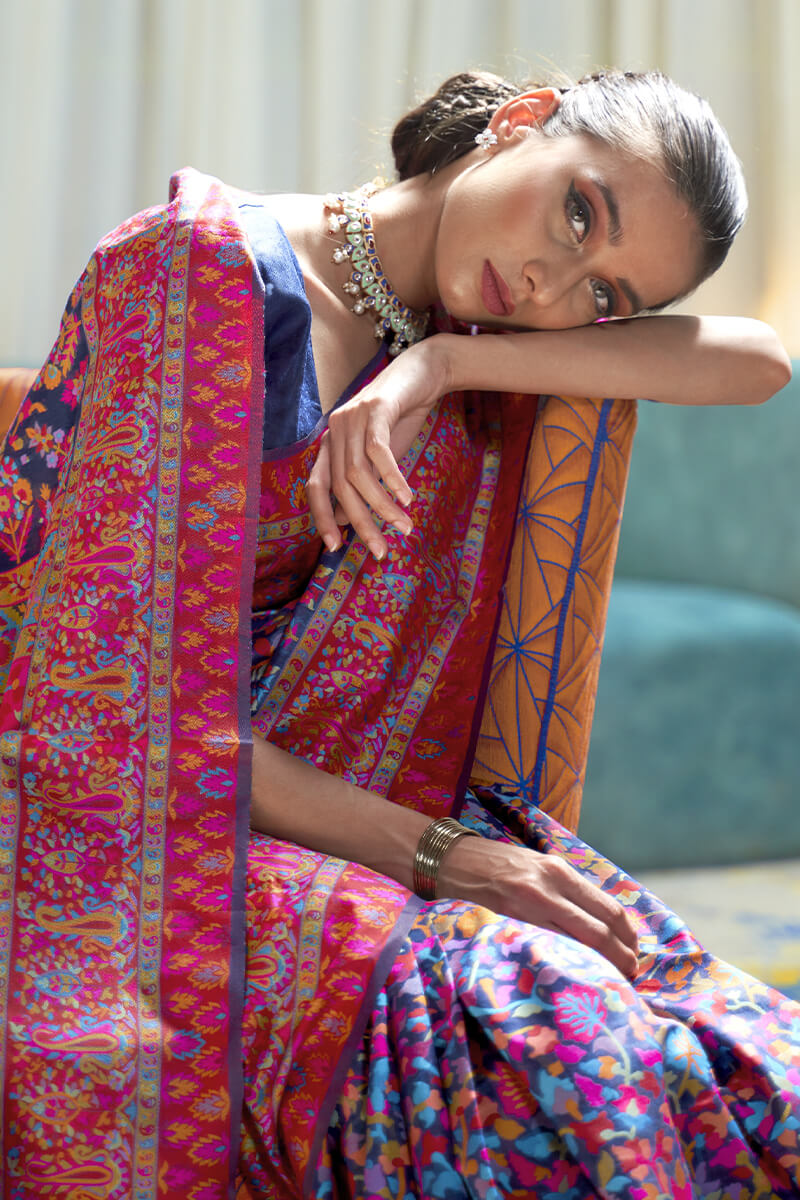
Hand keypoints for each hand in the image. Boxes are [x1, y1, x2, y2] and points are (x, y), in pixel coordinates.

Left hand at [306, 337, 450, 558]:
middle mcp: (335, 430)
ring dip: (382, 506)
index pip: (316, 487)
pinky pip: (378, 451)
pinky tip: (407, 497)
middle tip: (381, 550)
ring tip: (404, 526)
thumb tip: (344, 520)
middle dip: (361, 523)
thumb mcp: (378, 459)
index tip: (335, 547)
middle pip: (340, 487)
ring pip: (359, 473)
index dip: (322, 518)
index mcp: (331, 444)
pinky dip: (392, 478)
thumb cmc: (400, 418)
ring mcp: (352, 416)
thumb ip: (362, 485)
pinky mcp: (375, 407)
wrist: (423, 373)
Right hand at [438, 834, 639, 978]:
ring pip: (577, 946)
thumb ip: (564, 889)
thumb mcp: (536, 865)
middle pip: (600, 932)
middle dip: (621, 958)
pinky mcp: (508, 926)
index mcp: (559, 871)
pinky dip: (564, 966)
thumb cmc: (494, 863)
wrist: (448, 860)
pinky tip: (569, 977)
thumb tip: (598, 920)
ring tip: (606, 982)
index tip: (632, 952)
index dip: (627, 936)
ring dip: (598, 967)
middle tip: (628, 975)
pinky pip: (545, 951)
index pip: (609, 909)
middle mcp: (548, 888)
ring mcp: (527, 909)